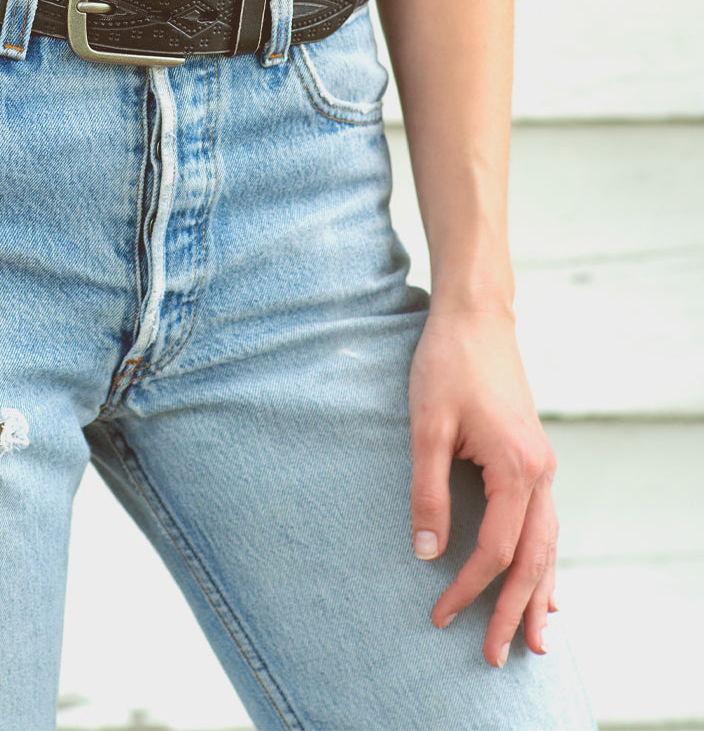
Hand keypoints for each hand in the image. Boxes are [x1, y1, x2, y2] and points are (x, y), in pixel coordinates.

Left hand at [408, 303, 557, 666]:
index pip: (496, 549)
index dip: (469, 587)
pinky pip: (547, 522)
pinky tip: (546, 584)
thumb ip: (427, 490)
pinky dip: (546, 560)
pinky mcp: (532, 458)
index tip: (440, 614)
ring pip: (549, 545)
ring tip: (534, 640)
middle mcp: (540, 473)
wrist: (474, 317)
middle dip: (514, 610)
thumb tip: (426, 551)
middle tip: (497, 657)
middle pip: (533, 559)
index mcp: (516, 468)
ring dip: (538, 593)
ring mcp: (541, 466)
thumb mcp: (426, 426)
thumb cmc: (446, 364)